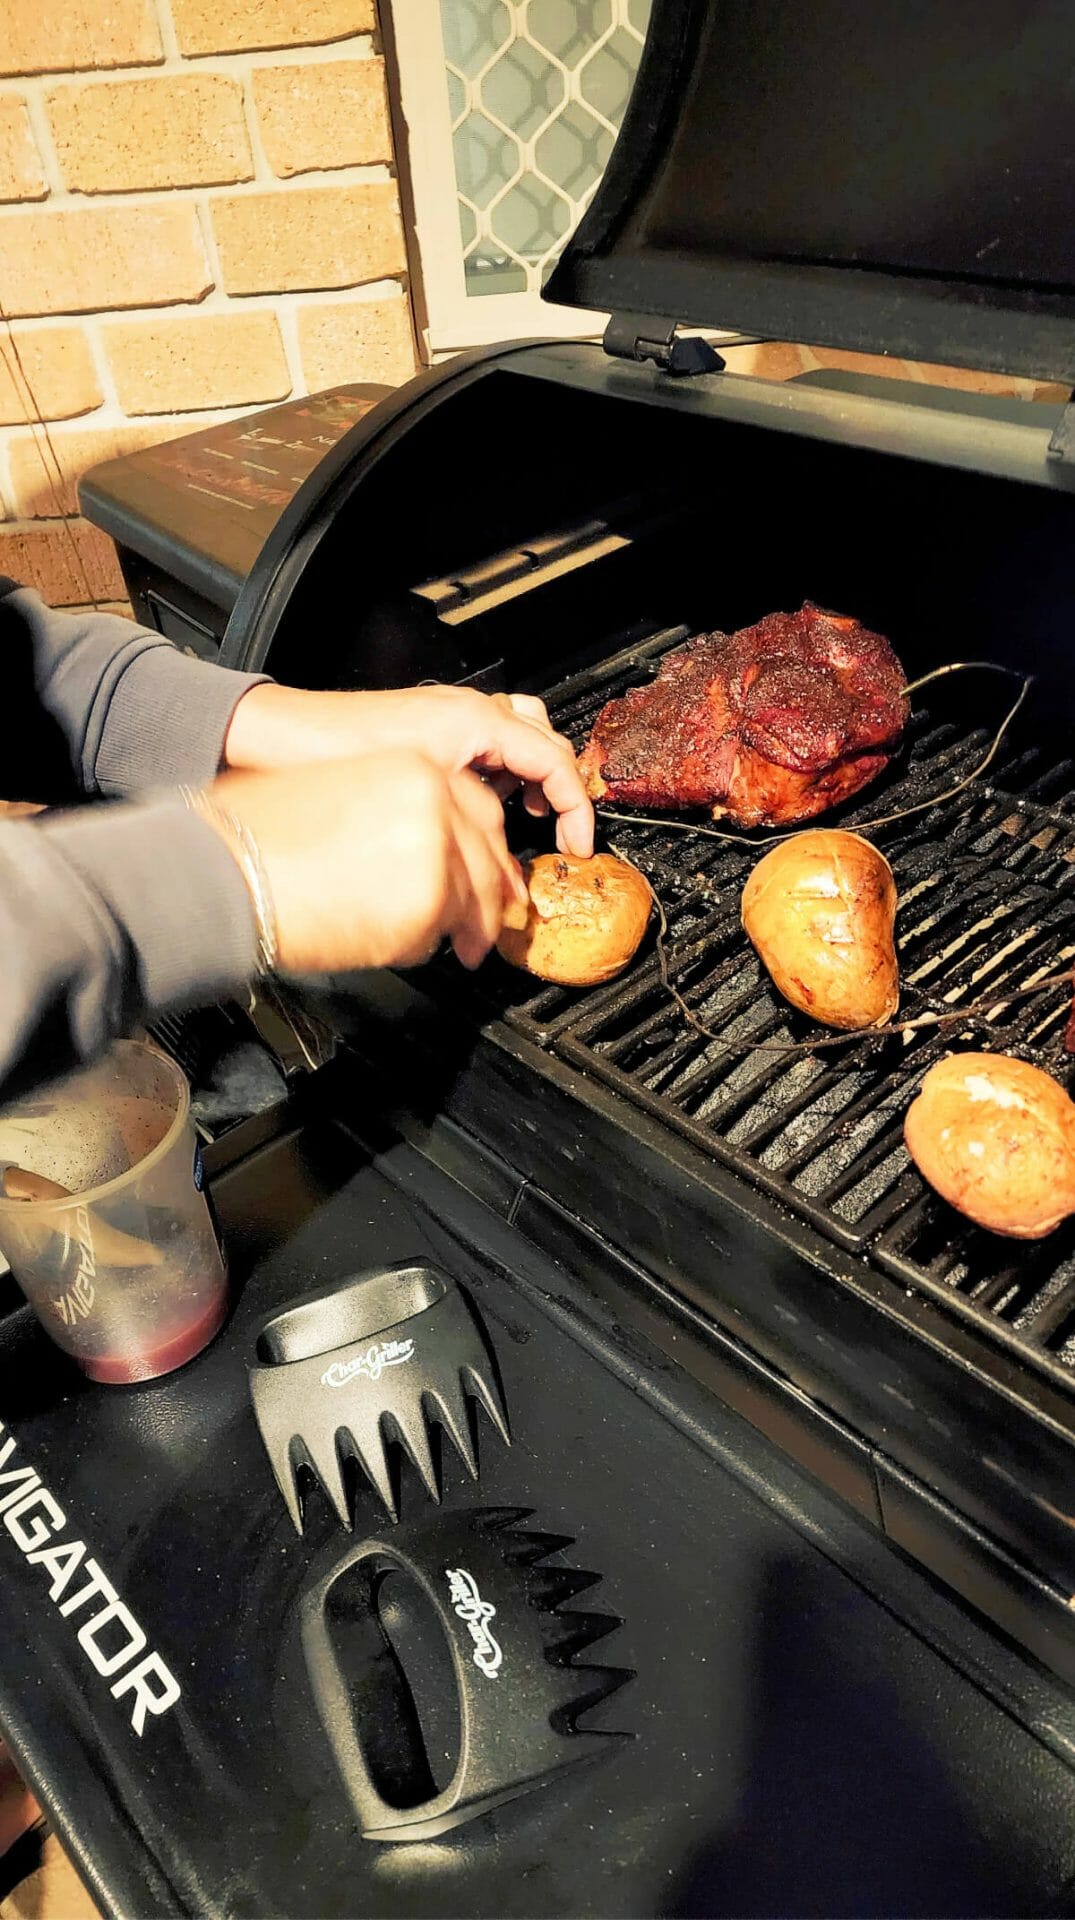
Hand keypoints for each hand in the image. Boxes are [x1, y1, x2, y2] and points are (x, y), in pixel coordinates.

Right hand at [204, 751, 527, 972]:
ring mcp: (435, 859)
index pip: (481, 810)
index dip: (488, 847)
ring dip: (468, 928)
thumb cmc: (254, 832)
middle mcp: (435, 807)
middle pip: (488, 857)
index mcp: (415, 770)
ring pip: (473, 901)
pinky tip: (401, 946)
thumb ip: (392, 808)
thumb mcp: (335, 788)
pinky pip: (439, 935)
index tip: (492, 868)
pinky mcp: (423, 909)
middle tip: (493, 918)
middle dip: (493, 893)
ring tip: (460, 947)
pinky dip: (427, 946)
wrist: (222, 870)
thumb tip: (416, 843)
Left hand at [224, 682, 593, 856]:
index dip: (576, 811)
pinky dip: (499, 773)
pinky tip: (483, 804)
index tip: (576, 847)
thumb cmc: (336, 751)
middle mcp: (469, 712)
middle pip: (547, 745)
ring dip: (532, 777)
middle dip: (560, 793)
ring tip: (524, 814)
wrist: (280, 737)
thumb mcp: (421, 795)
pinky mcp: (429, 732)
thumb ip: (474, 825)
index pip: (556, 763)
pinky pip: (487, 746)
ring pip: (520, 739)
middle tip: (560, 834)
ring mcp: (449, 718)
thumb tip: (497, 871)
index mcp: (478, 720)